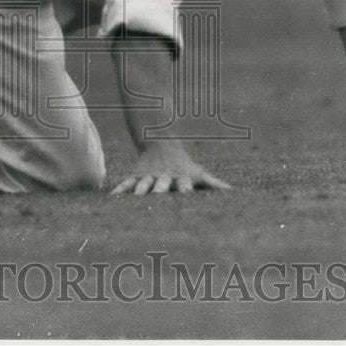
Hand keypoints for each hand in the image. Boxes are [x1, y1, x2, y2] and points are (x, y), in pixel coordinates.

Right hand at [111, 143, 230, 194]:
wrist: (161, 142)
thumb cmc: (185, 166)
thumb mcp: (199, 173)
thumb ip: (214, 184)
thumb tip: (233, 192)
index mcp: (181, 178)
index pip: (184, 185)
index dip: (185, 190)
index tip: (187, 197)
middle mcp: (164, 177)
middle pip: (161, 185)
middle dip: (159, 191)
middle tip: (156, 200)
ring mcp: (149, 176)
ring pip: (143, 185)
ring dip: (139, 192)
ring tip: (133, 202)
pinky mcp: (136, 176)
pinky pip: (126, 184)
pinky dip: (120, 190)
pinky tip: (112, 199)